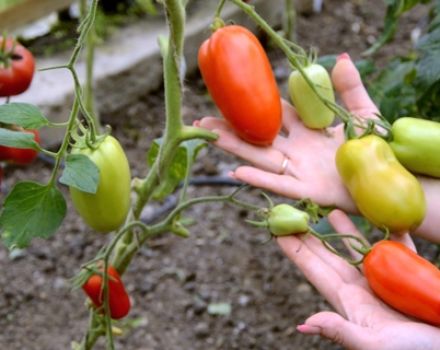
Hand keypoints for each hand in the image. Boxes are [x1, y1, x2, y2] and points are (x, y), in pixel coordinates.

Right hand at [197, 54, 439, 241]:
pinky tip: (236, 171)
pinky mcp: (306, 190)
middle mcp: (298, 149)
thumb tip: (340, 58)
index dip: (255, 103)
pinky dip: (258, 179)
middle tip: (205, 117)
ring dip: (236, 149)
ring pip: (261, 158)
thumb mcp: (364, 113)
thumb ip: (350, 88)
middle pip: (259, 137)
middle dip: (233, 127)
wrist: (388, 181)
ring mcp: (300, 170)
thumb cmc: (377, 149)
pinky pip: (278, 184)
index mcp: (309, 130)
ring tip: (210, 137)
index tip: (233, 92)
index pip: (277, 113)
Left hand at [278, 210, 439, 349]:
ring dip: (346, 230)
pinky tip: (384, 218)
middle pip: (331, 256)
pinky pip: (399, 249)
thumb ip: (341, 332)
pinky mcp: (410, 276)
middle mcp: (363, 288)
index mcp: (350, 303)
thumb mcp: (375, 345)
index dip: (297, 252)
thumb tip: (303, 324)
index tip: (278, 233)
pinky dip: (392, 233)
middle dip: (313, 237)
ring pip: (360, 249)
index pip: (316, 271)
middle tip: (296, 214)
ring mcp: (386, 281)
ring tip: (331, 210)